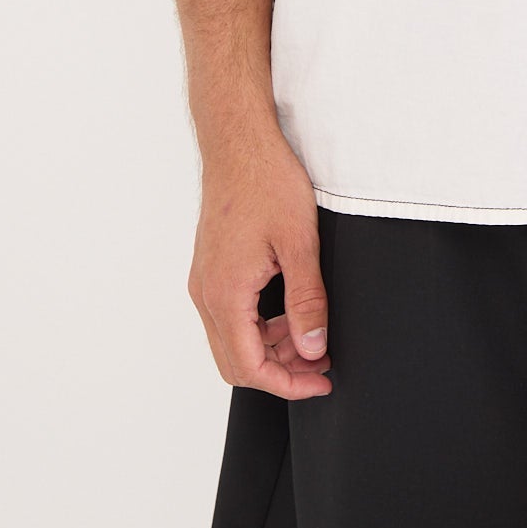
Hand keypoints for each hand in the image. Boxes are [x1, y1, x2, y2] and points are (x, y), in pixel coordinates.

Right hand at [187, 130, 332, 398]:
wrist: (239, 142)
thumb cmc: (267, 182)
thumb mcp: (300, 243)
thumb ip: (307, 301)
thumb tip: (312, 348)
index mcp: (226, 294)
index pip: (250, 367)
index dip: (288, 385)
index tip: (321, 382)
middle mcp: (206, 293)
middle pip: (236, 361)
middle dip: (280, 371)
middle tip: (321, 364)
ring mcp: (205, 280)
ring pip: (232, 339)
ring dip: (271, 347)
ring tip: (313, 336)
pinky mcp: (211, 268)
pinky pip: (230, 315)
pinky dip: (260, 325)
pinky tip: (291, 311)